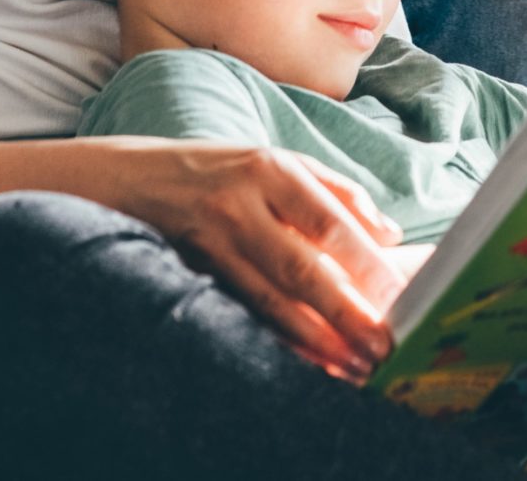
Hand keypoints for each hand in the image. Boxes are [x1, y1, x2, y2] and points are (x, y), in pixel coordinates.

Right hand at [112, 139, 407, 381]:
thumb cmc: (218, 171)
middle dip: (347, 313)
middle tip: (384, 346)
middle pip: (302, 267)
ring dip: (318, 339)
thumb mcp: (273, 160)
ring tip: (355, 366)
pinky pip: (245, 313)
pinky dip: (280, 340)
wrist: (127, 181)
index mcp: (268, 169)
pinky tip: (309, 363)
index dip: (366, 263)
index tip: (400, 296)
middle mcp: (238, 205)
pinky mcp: (192, 275)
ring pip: (271, 300)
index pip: (328, 221)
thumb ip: (336, 192)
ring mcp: (211, 243)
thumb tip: (390, 235)